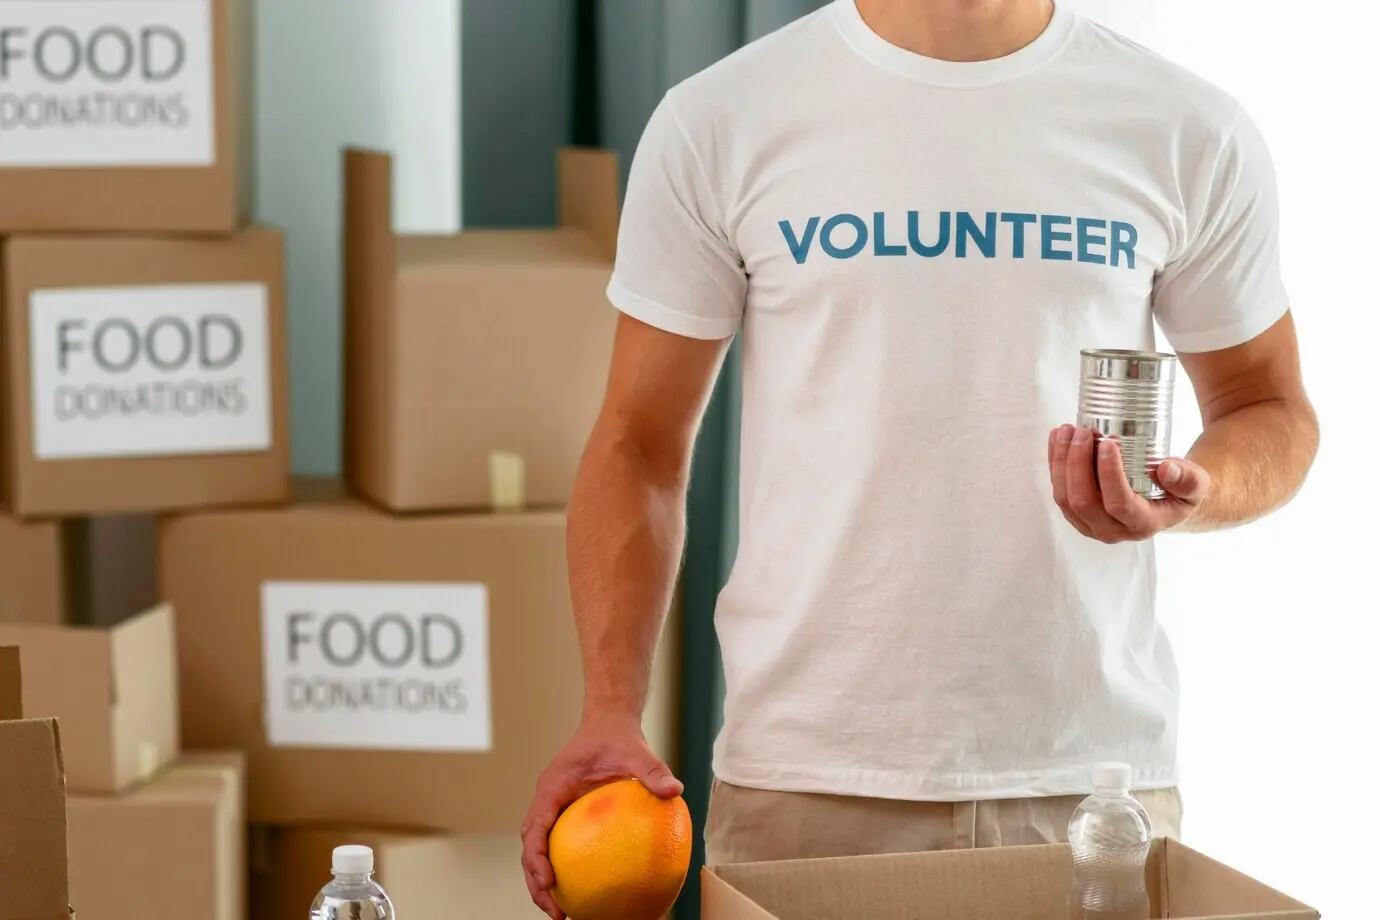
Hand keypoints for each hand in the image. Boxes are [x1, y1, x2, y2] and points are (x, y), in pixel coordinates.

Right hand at [521, 712, 682, 919]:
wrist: (607, 725)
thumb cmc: (616, 738)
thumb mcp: (636, 751)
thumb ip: (652, 770)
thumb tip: (675, 790)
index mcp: (552, 788)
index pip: (535, 827)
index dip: (536, 858)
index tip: (548, 882)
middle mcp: (546, 802)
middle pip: (530, 850)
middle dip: (537, 884)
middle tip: (556, 913)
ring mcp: (553, 811)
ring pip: (540, 854)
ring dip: (546, 885)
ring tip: (566, 915)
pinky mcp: (565, 818)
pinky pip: (561, 849)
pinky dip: (568, 872)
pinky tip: (590, 893)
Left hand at [1049, 424, 1210, 542]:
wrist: (1165, 501)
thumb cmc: (1180, 491)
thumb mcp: (1196, 485)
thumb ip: (1188, 480)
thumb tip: (1166, 469)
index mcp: (1142, 524)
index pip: (1118, 504)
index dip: (1109, 474)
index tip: (1107, 443)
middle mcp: (1112, 531)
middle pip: (1082, 501)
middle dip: (1077, 463)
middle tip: (1082, 431)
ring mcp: (1090, 525)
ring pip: (1064, 498)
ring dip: (1061, 461)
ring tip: (1067, 430)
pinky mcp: (1075, 514)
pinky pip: (1058, 490)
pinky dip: (1054, 462)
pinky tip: (1058, 438)